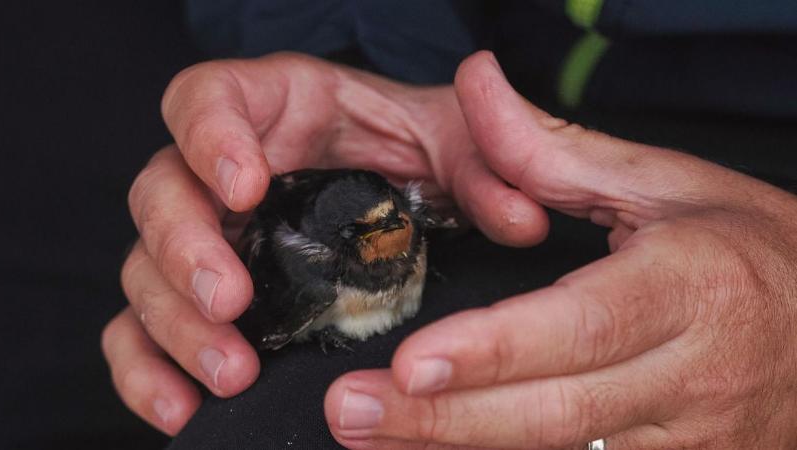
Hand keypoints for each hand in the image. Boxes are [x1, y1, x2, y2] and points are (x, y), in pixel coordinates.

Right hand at [101, 52, 548, 434]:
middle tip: (232, 300)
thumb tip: (520, 220)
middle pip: (160, 192)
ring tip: (231, 372)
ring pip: (145, 269)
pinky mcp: (203, 297)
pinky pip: (141, 331)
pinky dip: (150, 370)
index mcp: (276, 111)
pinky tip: (183, 407)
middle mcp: (227, 173)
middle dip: (185, 249)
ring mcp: (211, 238)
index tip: (244, 186)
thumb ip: (491, 165)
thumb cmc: (422, 155)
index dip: (209, 136)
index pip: (208, 99)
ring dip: (173, 324)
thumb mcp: (461, 145)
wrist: (408, 200)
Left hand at [324, 51, 796, 448]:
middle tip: (349, 412)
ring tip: (369, 440)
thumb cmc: (750, 250)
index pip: (580, 327)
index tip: (411, 364)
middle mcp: (688, 376)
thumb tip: (476, 87)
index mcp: (688, 289)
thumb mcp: (666, 185)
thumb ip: (553, 151)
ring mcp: (685, 441)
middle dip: (444, 419)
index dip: (495, 350)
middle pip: (554, 411)